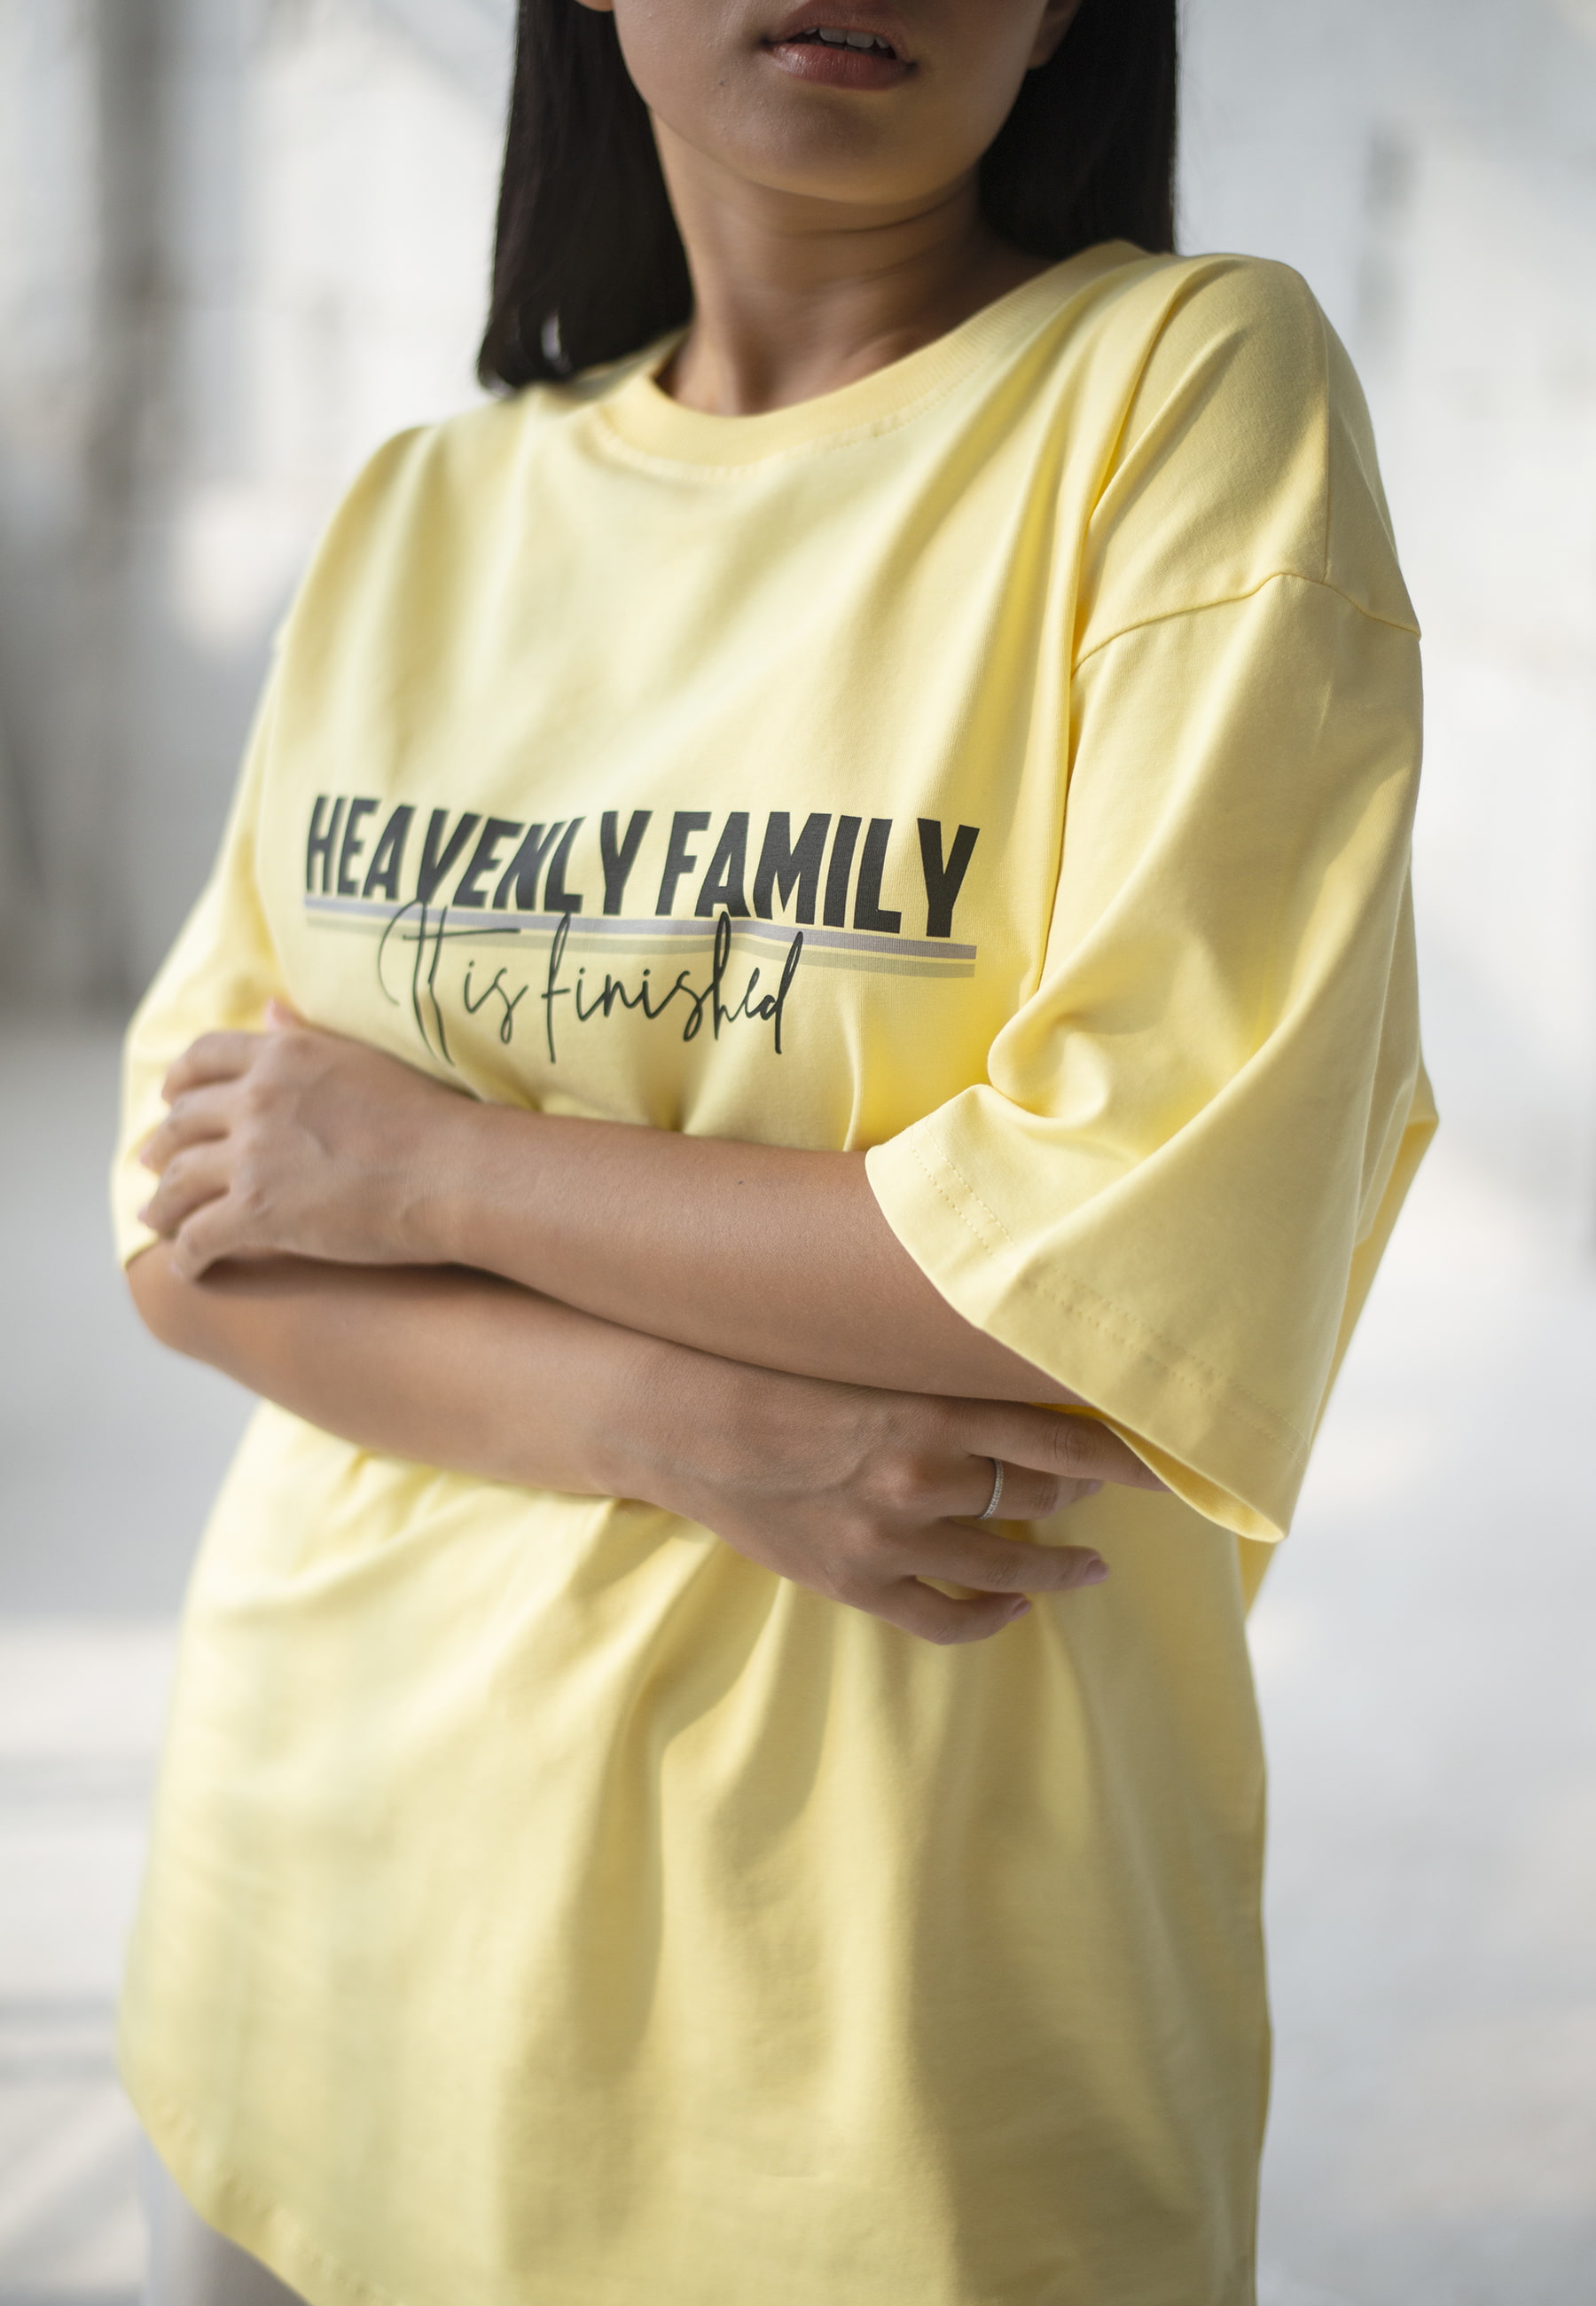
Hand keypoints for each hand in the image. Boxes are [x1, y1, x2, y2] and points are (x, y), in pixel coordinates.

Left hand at [138, 1006, 470, 1278]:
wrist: (456, 1171)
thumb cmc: (428, 1117)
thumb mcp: (361, 1057)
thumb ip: (306, 1035)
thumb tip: (269, 1008)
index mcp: (281, 1056)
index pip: (204, 1058)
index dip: (179, 1080)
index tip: (171, 1098)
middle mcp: (255, 1099)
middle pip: (182, 1121)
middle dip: (161, 1146)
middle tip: (151, 1163)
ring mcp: (252, 1156)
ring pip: (178, 1181)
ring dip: (162, 1204)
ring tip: (156, 1219)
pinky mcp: (257, 1212)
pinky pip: (199, 1237)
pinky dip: (187, 1256)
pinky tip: (189, 1269)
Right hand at [630, 1344, 1164, 1643]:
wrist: (685, 1422)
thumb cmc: (775, 1373)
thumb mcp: (868, 1358)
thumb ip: (940, 1371)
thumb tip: (1009, 1366)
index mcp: (932, 1410)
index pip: (1061, 1436)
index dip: (1125, 1457)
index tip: (1173, 1460)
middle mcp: (923, 1476)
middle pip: (1040, 1495)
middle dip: (1088, 1496)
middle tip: (1120, 1496)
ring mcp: (892, 1537)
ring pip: (1009, 1564)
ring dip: (1059, 1567)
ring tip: (1092, 1568)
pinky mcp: (858, 1582)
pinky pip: (946, 1619)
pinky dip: (991, 1618)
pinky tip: (1015, 1608)